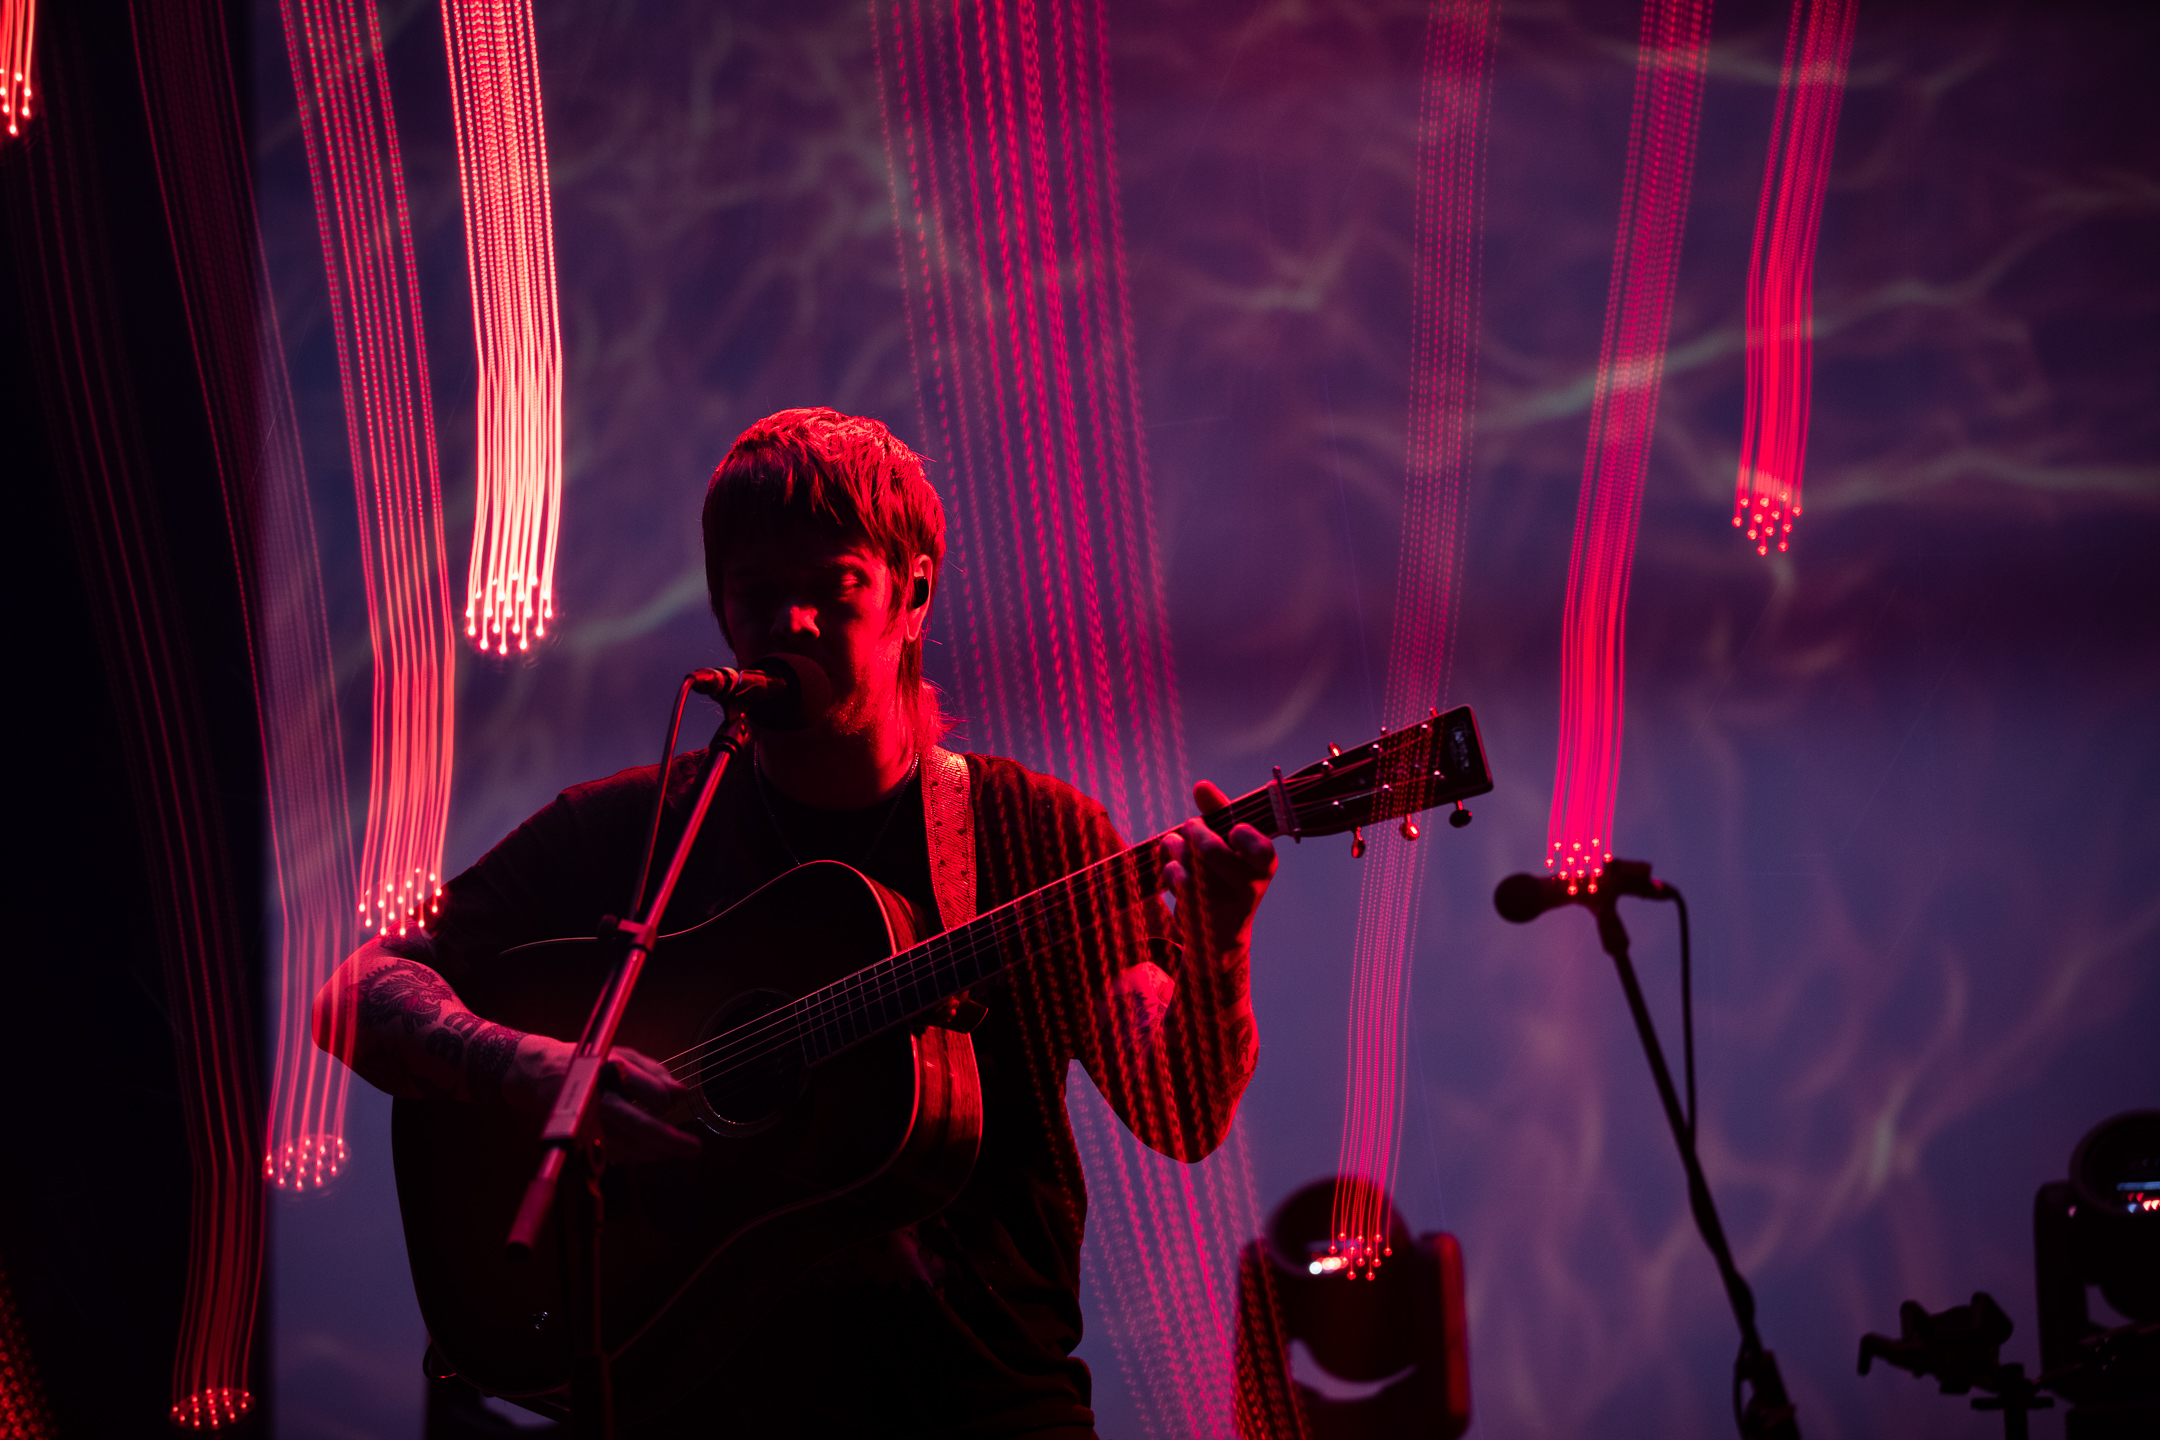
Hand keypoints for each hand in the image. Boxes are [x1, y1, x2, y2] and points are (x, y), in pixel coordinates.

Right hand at [504, 1035, 701, 1162]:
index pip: (651, 1093)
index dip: (667, 1101)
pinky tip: (650, 1150)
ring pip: (630, 1147)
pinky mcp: (580, 1138)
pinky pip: (615, 1154)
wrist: (538, 1075)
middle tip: (693, 1148)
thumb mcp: (622, 1053)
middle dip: (672, 1141)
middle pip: (641, 1127)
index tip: (673, 1101)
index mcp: (610, 1071)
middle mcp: (599, 1098)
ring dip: (656, 1152)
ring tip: (675, 1149)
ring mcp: (589, 1122)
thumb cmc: (585, 1061)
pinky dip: (636, 1155)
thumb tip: (681, 1091)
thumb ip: (654, 1072)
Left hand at [1159, 780, 1277, 962]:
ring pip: (1189, 864)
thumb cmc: (1225, 874)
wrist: (1219, 934)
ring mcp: (1224, 905)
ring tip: (1174, 845)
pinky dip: (1170, 868)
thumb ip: (1218, 812)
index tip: (1233, 830)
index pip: (1262, 850)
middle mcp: (1250, 887)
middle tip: (1190, 825)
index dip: (1244, 837)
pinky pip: (1177, 880)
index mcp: (1264, 865)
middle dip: (1194, 831)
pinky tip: (1173, 870)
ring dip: (1176, 847)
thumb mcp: (1229, 843)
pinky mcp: (1200, 916)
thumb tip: (1202, 785)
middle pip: (1212, 851)